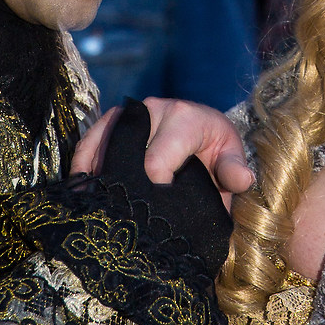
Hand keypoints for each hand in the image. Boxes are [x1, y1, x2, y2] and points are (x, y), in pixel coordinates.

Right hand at [71, 97, 254, 206]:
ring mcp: (129, 112)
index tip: (155, 216)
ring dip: (96, 177)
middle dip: (121, 187)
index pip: (156, 162)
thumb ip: (234, 171)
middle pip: (123, 153)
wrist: (201, 128)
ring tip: (96, 208)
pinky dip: (82, 166)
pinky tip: (82, 192)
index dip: (152, 193)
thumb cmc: (216, 149)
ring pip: (101, 145)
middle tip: (122, 216)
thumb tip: (242, 180)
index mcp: (185, 119)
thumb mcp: (230, 157)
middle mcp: (154, 108)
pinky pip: (88, 142)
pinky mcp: (111, 119)